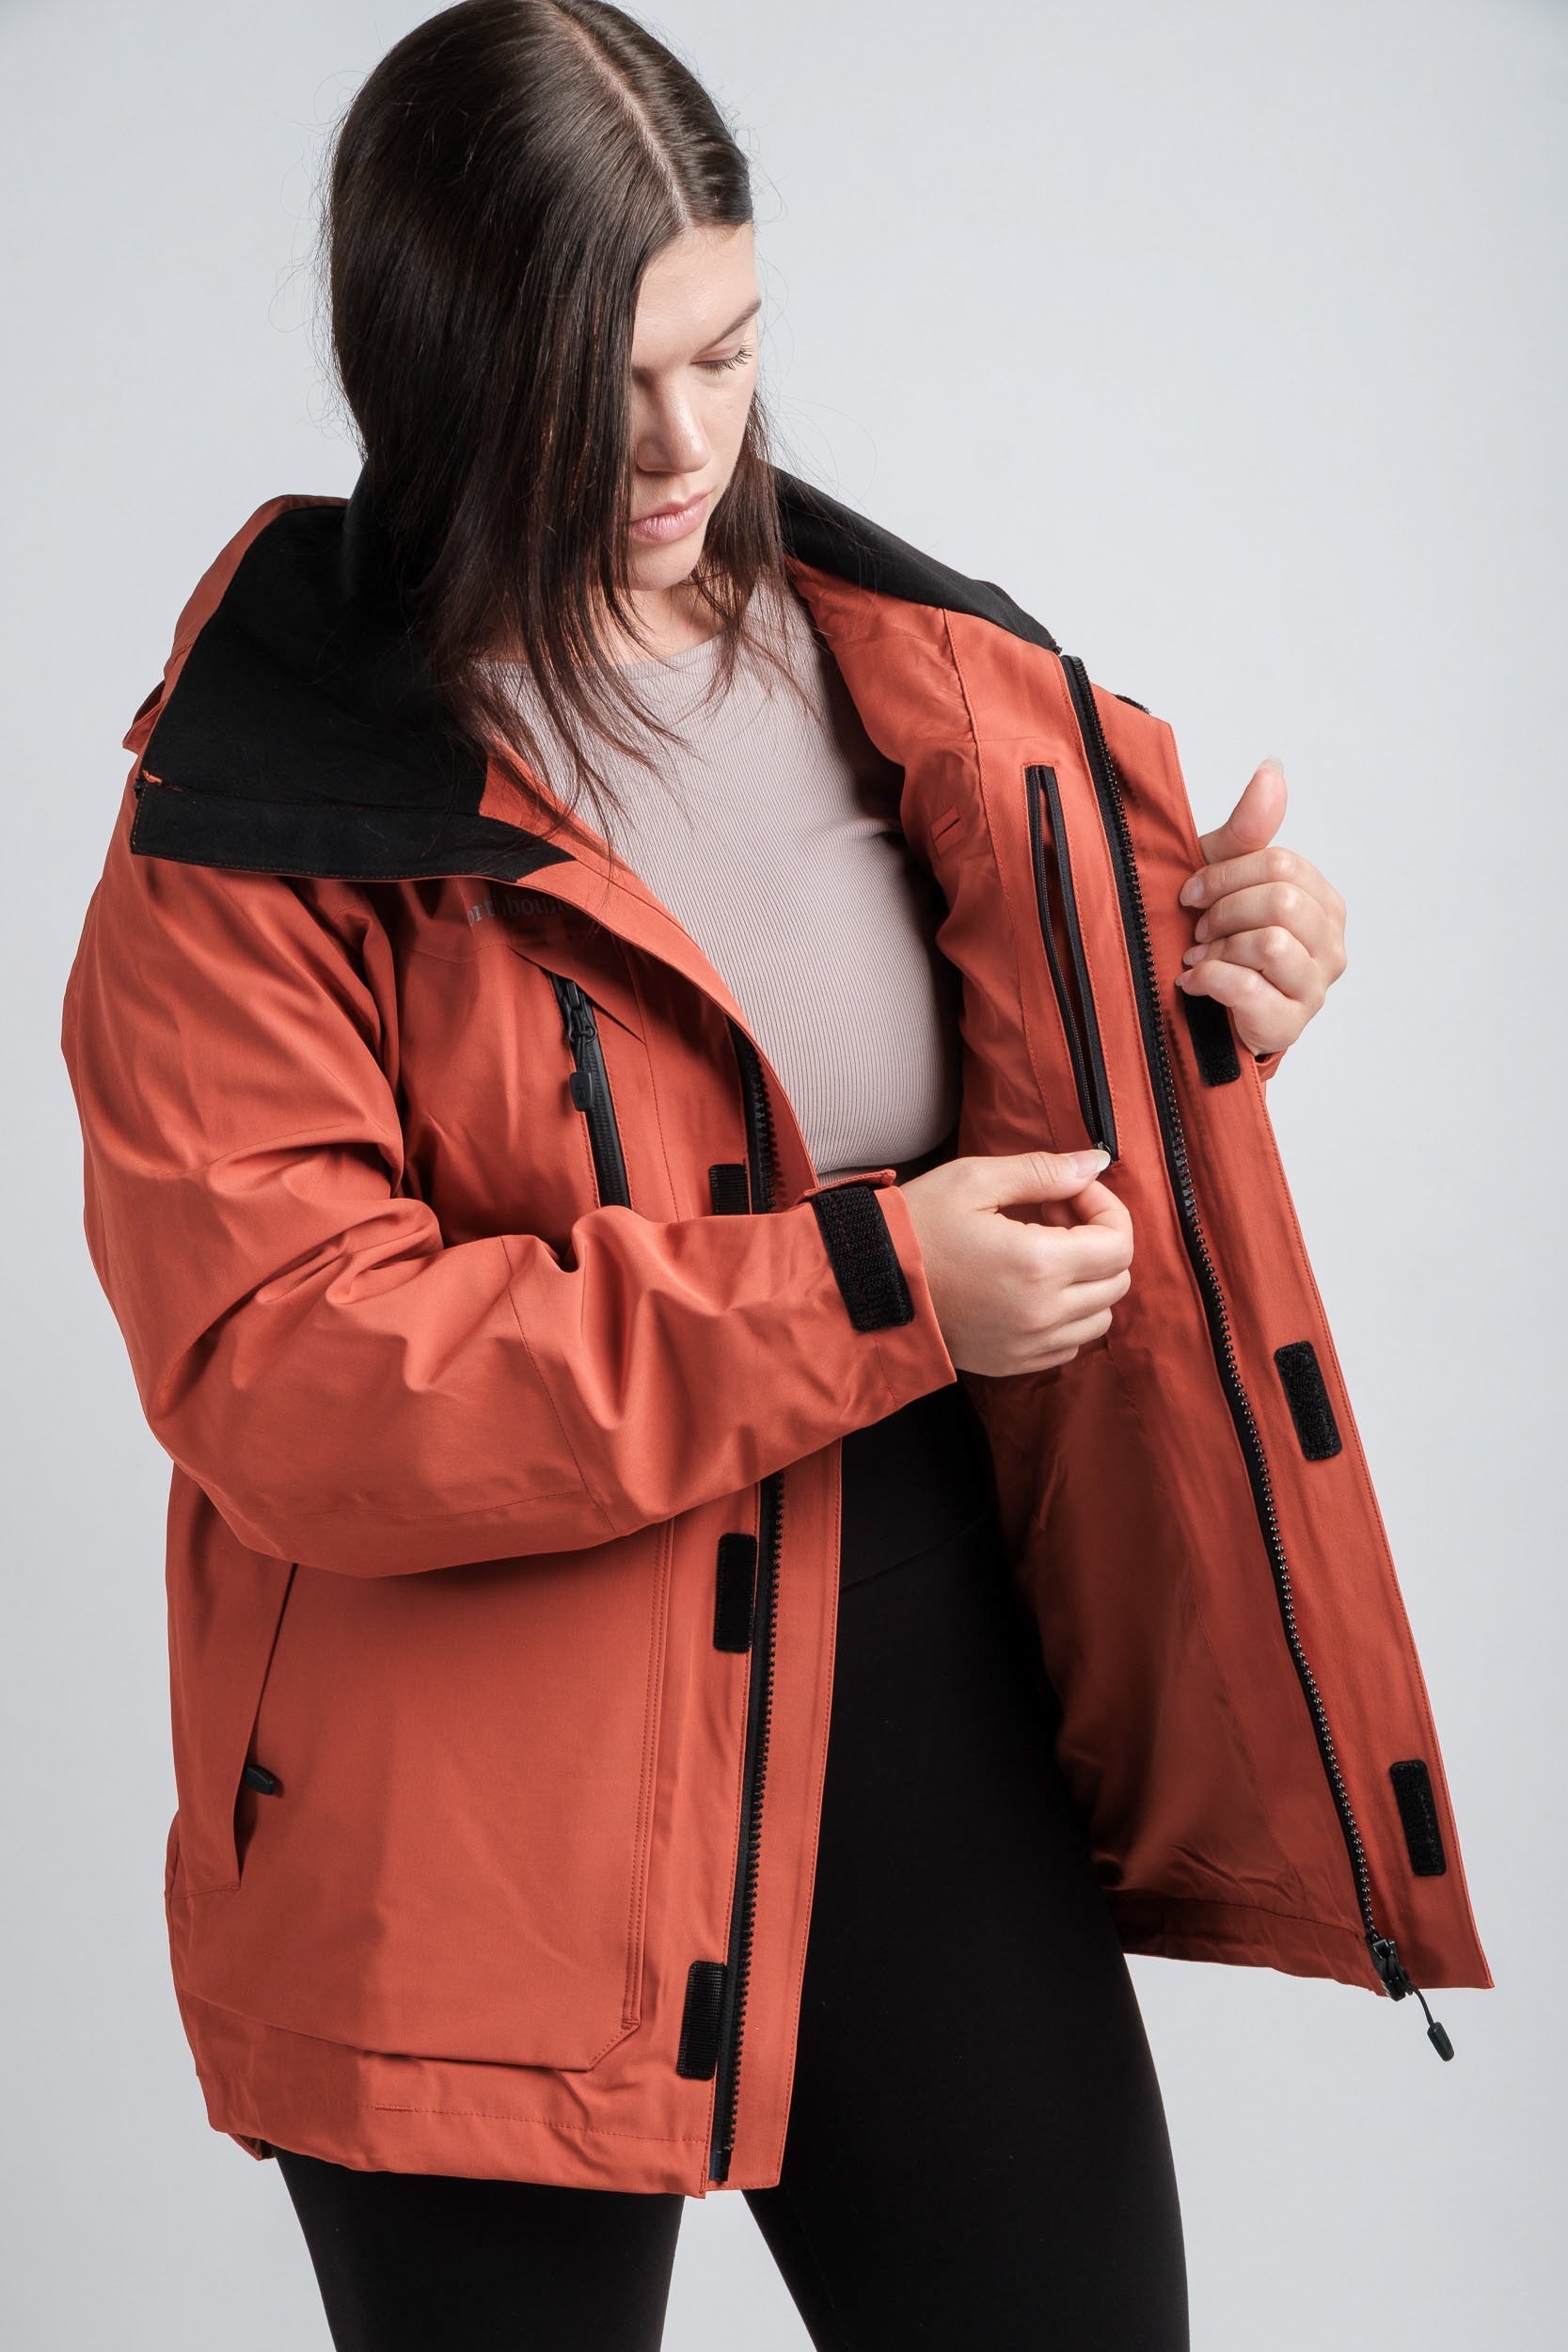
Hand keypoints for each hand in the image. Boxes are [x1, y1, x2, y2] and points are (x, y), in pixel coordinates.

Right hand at [898, 1148, 1132, 1376]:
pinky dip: (1065, 1316)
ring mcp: (1028, 1345)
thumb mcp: (975, 1179)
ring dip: (1086, 1281)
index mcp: (1038, 1263)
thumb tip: (1095, 1163)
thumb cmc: (915, 1226)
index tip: (1069, 1192)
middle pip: (1116, 1281)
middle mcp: (1042, 1313)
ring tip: (1043, 1253)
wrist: (864, 1285)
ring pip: (1100, 1317)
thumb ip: (1044, 1170)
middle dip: (1098, 1240)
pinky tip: (1030, 1288)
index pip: (1120, 1244)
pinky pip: (1069, 1345)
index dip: (1106, 1208)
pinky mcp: (1012, 1363)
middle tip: (1052, 1216)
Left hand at [1174, 759, 1346, 1059]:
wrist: (1203, 1013)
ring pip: (1271, 944)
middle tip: (1198, 929)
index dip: (1226, 874)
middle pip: (1281, 902)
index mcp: (1323, 903)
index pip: (1282, 866)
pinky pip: (1250, 988)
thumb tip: (1272, 769)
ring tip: (1199, 957)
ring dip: (1219, 948)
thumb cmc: (1218, 943)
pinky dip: (1210, 980)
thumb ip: (1248, 831)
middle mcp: (1331, 945)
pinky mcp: (1289, 1025)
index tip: (1191, 893)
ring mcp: (1315, 988)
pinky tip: (1192, 983)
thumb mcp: (1223, 880)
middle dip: (1224, 911)